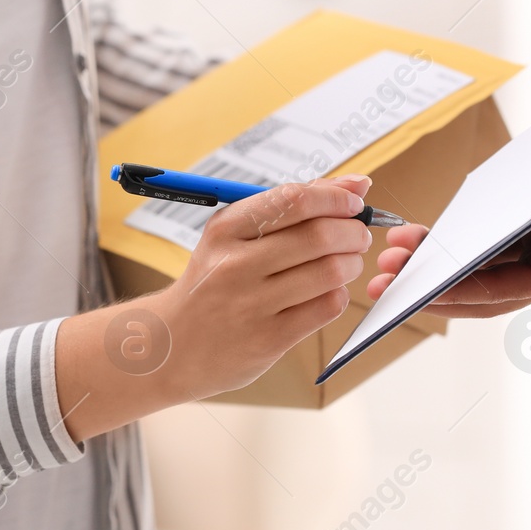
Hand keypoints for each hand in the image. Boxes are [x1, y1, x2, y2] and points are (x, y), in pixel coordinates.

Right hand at [151, 176, 372, 398]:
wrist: (172, 345)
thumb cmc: (215, 280)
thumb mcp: (236, 235)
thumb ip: (294, 206)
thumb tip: (357, 184)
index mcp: (227, 229)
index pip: (294, 199)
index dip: (336, 198)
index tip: (353, 203)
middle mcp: (236, 264)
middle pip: (319, 235)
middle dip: (353, 232)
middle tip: (358, 236)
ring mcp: (252, 304)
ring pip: (330, 271)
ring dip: (351, 263)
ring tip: (347, 262)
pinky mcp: (269, 339)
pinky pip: (326, 307)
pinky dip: (339, 294)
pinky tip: (329, 291)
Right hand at [365, 143, 530, 316]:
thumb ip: (515, 179)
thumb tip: (471, 187)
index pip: (478, 254)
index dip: (432, 259)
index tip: (392, 248)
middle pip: (471, 277)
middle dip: (419, 277)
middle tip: (376, 272)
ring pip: (481, 289)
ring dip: (432, 288)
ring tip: (388, 280)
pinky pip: (505, 288)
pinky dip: (463, 290)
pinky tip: (430, 286)